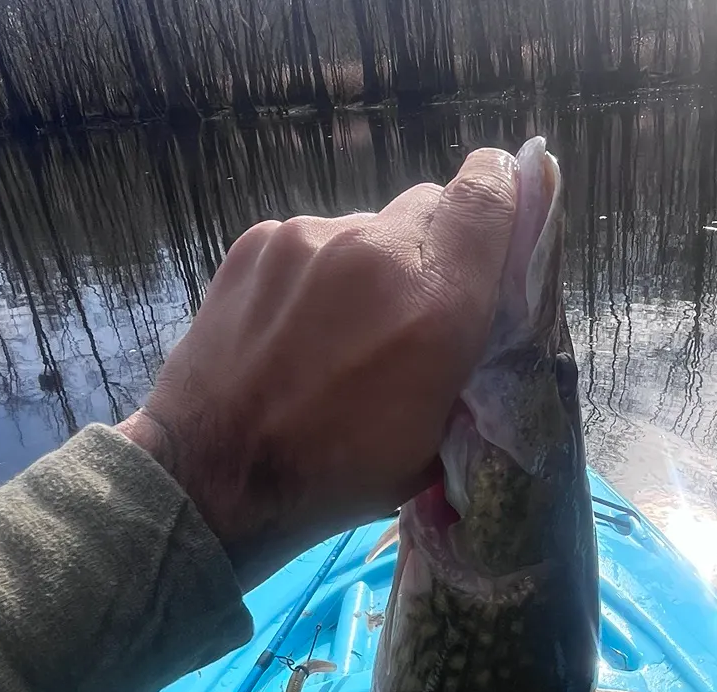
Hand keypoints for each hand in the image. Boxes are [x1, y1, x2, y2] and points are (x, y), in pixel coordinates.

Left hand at [117, 148, 518, 572]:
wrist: (213, 475)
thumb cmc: (336, 476)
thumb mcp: (435, 439)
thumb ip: (469, 355)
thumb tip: (483, 308)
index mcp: (436, 304)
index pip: (490, 190)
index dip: (503, 195)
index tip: (499, 223)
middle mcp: (376, 249)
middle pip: (430, 207)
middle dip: (435, 251)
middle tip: (414, 315)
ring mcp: (310, 237)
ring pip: (368, 228)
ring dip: (372, 269)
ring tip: (342, 337)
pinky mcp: (258, 240)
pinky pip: (314, 241)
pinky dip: (320, 277)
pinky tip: (296, 332)